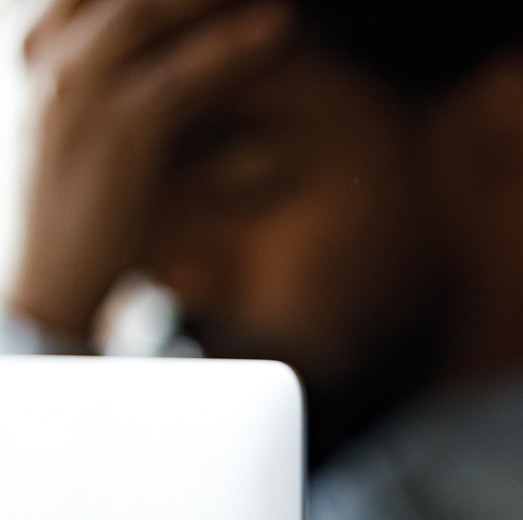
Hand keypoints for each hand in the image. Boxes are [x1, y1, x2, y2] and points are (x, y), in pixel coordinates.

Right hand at [10, 0, 291, 341]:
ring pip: (145, 12)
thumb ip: (131, 79)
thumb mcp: (97, 126)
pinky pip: (179, 77)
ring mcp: (74, 92)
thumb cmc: (80, 208)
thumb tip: (188, 72)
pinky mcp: (112, 135)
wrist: (45, 282)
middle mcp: (48, 58)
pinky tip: (276, 27)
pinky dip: (231, 47)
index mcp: (39, 47)